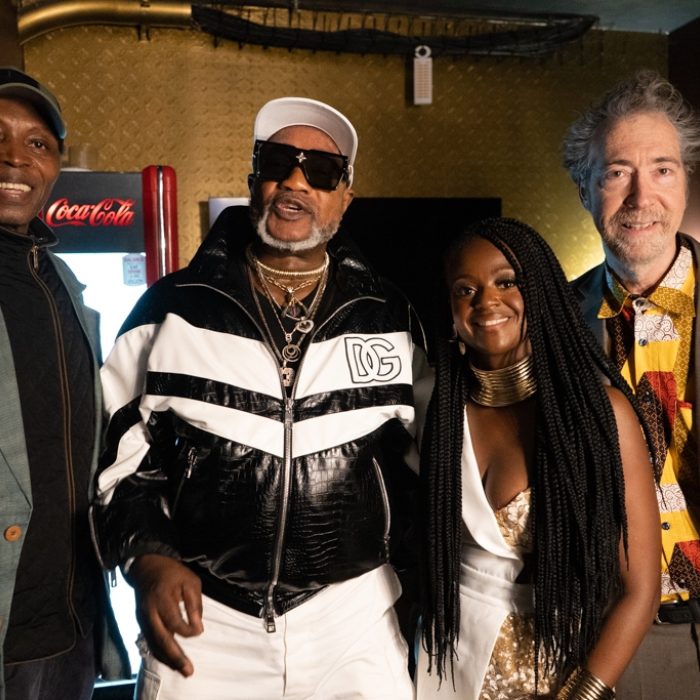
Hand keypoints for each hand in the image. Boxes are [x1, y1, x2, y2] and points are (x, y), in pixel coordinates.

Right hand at [128, 553, 203, 676]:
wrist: (146, 568)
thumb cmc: (173, 574)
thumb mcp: (190, 581)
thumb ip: (195, 604)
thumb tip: (198, 628)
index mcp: (162, 598)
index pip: (174, 621)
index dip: (187, 630)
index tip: (200, 632)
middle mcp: (149, 612)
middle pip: (161, 639)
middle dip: (175, 656)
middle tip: (189, 671)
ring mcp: (143, 619)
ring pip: (154, 644)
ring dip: (168, 659)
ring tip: (182, 670)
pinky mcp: (141, 623)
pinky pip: (150, 641)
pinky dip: (161, 653)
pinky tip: (171, 661)